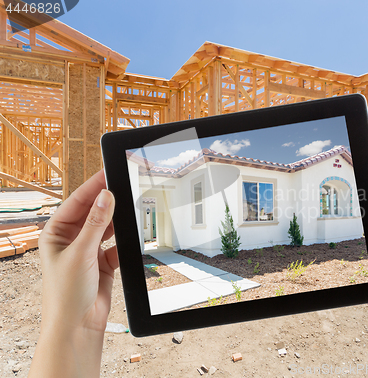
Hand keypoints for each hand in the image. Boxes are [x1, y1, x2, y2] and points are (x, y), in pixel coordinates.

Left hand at [29, 170, 116, 377]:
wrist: (78, 325)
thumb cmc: (66, 294)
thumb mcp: (81, 253)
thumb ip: (96, 224)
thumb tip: (106, 197)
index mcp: (56, 233)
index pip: (76, 202)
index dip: (92, 187)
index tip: (107, 172)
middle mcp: (71, 239)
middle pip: (92, 212)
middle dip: (107, 201)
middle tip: (123, 184)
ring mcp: (88, 250)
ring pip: (107, 227)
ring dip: (117, 220)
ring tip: (130, 207)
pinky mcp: (103, 261)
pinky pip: (117, 244)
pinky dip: (124, 242)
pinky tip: (131, 237)